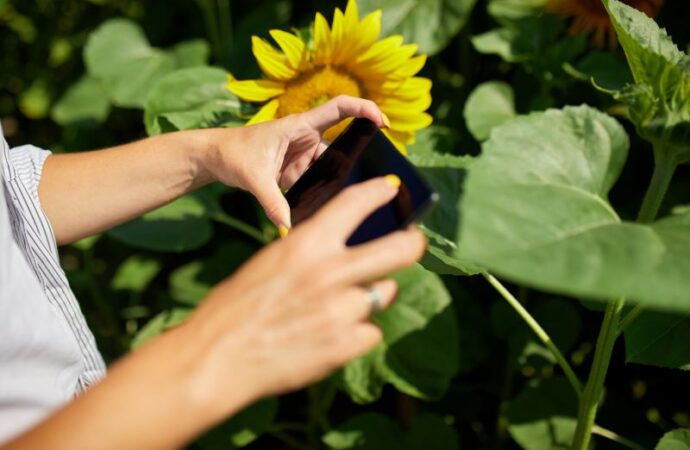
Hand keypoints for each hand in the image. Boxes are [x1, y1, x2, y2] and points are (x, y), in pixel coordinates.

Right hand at [182, 176, 425, 420]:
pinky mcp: (345, 345)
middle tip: (413, 243)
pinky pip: (371, 331)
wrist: (216, 358)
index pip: (356, 203)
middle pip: (400, 249)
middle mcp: (330, 272)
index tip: (393, 189)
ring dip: (370, 296)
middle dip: (413, 243)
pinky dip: (356, 333)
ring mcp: (341, 310)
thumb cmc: (237, 306)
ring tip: (341, 306)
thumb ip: (310, 252)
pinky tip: (330, 335)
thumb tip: (344, 246)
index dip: (380, 192)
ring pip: (384, 293)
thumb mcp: (271, 263)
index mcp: (306, 244)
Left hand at [201, 95, 387, 227]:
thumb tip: (288, 227)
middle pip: (342, 146)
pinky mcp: (298, 171)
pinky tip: (325, 207)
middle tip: (374, 177)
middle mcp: (306, 138)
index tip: (382, 121)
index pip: (339, 108)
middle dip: (356, 160)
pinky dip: (321, 194)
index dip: (363, 108)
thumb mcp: (253, 178)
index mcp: (299, 126)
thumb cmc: (232, 153)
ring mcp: (304, 156)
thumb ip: (272, 203)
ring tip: (343, 201)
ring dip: (335, 183)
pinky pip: (318, 181)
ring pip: (331, 169)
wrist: (214, 158)